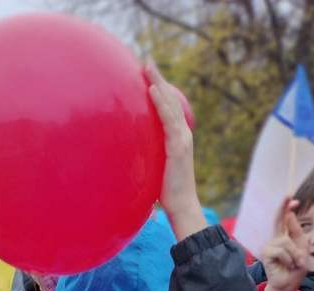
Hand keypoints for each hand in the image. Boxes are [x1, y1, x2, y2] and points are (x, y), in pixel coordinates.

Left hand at [147, 63, 205, 240]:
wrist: (181, 206)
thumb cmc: (166, 193)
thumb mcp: (154, 170)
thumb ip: (147, 159)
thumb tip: (131, 156)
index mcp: (177, 138)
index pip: (167, 109)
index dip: (159, 90)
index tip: (148, 75)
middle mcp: (182, 134)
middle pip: (169, 100)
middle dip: (158, 79)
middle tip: (147, 60)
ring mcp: (181, 139)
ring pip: (169, 104)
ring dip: (158, 83)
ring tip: (148, 67)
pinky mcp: (178, 146)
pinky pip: (168, 119)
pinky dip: (160, 103)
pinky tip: (152, 89)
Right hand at [261, 198, 307, 290]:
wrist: (288, 284)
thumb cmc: (295, 268)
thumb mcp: (301, 247)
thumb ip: (296, 232)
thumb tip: (290, 215)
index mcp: (284, 237)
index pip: (284, 220)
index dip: (286, 208)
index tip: (292, 198)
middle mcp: (275, 239)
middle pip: (278, 220)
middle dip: (283, 207)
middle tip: (287, 194)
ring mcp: (269, 246)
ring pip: (286, 241)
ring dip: (295, 254)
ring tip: (296, 263)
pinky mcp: (266, 254)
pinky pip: (281, 250)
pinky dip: (289, 258)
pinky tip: (288, 266)